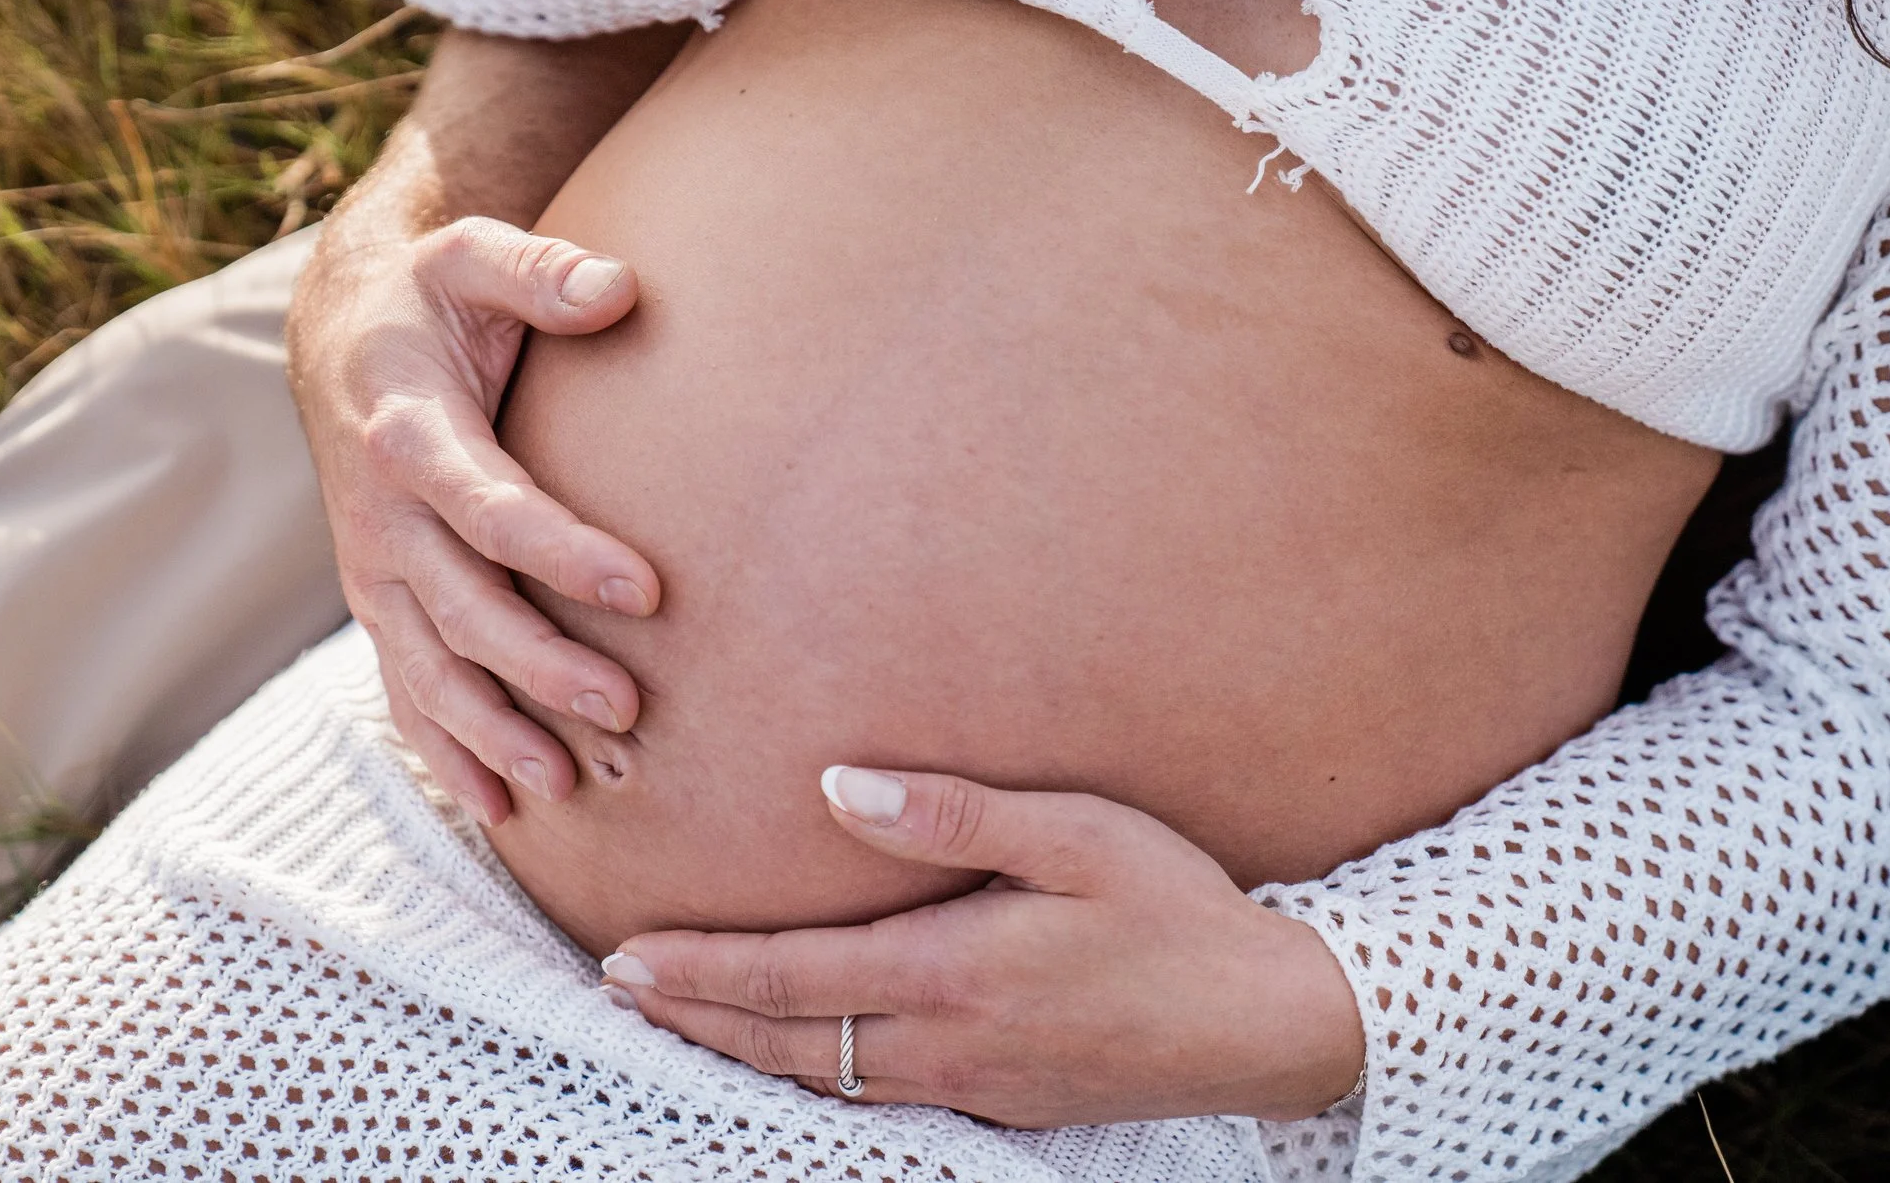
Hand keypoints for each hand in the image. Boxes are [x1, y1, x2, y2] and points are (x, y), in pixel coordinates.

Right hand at [289, 216, 661, 823]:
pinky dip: (445, 749)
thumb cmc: (431, 293)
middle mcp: (382, 517)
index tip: (648, 589)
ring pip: (429, 668)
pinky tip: (498, 805)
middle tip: (628, 709)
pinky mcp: (379, 601)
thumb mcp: (475, 256)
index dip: (566, 553)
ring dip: (493, 731)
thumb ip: (544, 272)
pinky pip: (405, 687)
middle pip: (465, 609)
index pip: (494, 509)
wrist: (339, 331)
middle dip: (541, 668)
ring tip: (566, 784)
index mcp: (410, 435)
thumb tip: (620, 287)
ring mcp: (374, 570)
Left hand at [599, 767, 1365, 1126]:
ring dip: (744, 1048)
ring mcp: (976, 1084)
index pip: (794, 978)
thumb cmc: (1180, 911)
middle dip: (696, 1015)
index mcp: (954, 971)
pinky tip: (800, 1054)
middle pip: (789, 1041)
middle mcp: (948, 1042)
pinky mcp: (1005, 1102)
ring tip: (680, 1018)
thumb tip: (834, 787)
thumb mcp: (1080, 835)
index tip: (628, 956)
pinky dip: (813, 1073)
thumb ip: (953, 813)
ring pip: (827, 1077)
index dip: (702, 971)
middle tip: (619, 989)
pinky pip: (880, 1096)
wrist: (1270, 1025)